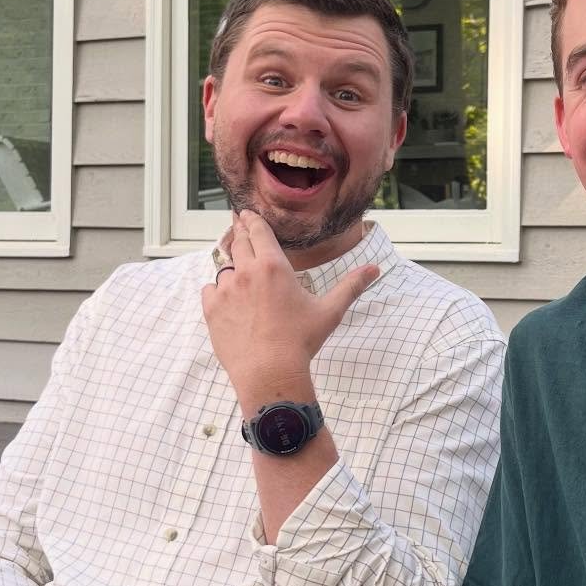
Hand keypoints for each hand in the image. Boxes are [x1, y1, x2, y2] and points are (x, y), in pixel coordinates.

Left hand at [201, 211, 379, 407]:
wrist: (269, 373)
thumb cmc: (300, 341)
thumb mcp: (329, 311)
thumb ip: (351, 286)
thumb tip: (375, 269)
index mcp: (273, 266)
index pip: (258, 231)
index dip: (252, 219)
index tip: (246, 213)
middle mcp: (246, 272)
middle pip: (238, 242)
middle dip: (238, 231)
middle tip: (237, 222)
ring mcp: (225, 291)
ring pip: (224, 268)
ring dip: (231, 266)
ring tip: (237, 272)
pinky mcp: (212, 310)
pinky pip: (209, 290)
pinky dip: (217, 290)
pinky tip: (226, 297)